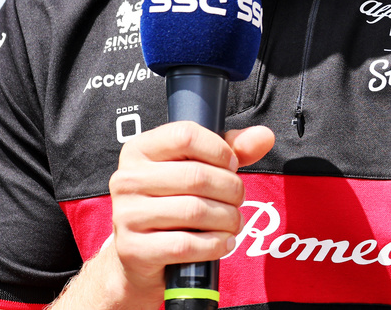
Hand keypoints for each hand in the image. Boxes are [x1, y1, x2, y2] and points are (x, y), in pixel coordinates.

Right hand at [106, 123, 273, 301]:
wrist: (140, 255)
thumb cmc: (172, 202)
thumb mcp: (197, 168)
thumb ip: (231, 149)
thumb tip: (264, 136)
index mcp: (139, 149)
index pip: (185, 135)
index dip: (219, 150)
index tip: (231, 165)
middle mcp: (126, 179)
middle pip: (196, 176)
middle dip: (231, 189)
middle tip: (238, 199)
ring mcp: (126, 215)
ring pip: (195, 211)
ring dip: (227, 218)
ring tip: (233, 221)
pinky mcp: (134, 250)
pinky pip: (186, 245)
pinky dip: (215, 245)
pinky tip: (223, 242)